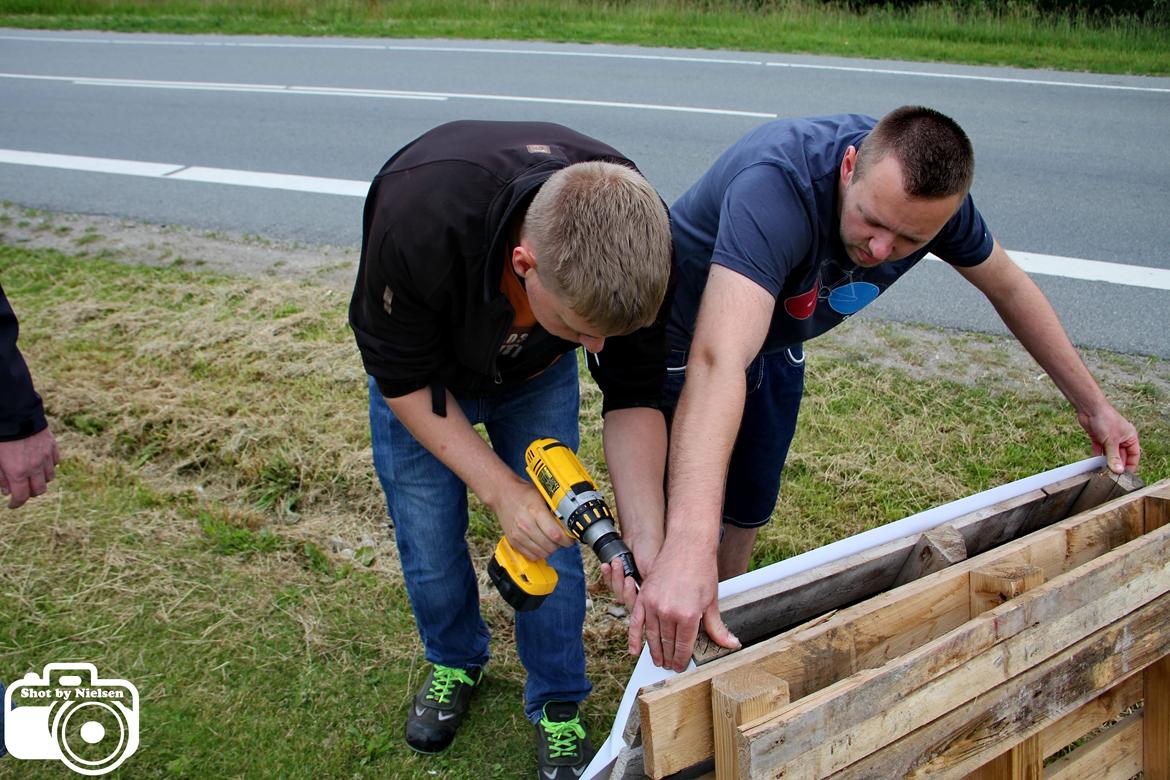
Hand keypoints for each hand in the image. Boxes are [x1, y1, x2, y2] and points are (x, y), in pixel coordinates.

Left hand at [0, 427, 59, 508]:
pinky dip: (48, 466)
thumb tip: (7, 490)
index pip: (21, 496)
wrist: (14, 414)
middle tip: (21, 489)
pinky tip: (39, 462)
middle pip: (39, 490)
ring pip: (49, 477)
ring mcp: (46, 456)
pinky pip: (55, 462)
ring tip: (31, 475)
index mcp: (18, 472)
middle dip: (30, 493)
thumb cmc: (1, 437)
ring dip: (40, 479)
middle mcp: (35, 467)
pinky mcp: (52, 446)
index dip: (16, 503)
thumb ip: (0, 476)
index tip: (11, 504)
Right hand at [492, 475, 571, 560]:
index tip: (570, 538)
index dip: (567, 540)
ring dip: (550, 550)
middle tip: (561, 539)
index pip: (555, 534)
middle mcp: (525, 524)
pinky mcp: (513, 541)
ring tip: (551, 541)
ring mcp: (518, 534)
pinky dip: (539, 553)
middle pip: (550, 546)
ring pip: (541, 553)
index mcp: (535, 511)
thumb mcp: (543, 496)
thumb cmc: (524, 493)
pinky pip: (531, 556)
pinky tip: (541, 545)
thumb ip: (555, 510)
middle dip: (560, 545)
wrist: (502, 494)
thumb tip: (569, 524)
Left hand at [600, 533, 659, 611]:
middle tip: (626, 574)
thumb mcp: (653, 570)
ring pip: (617, 592)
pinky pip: (609, 583)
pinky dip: (607, 574)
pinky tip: (607, 565)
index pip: (641, 607)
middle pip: (627, 600)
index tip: (631, 582)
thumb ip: (649, 590)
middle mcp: (640, 591)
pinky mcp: (618, 578)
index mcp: (652, 593)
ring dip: (615, 577)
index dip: (633, 598)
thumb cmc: (650, 549)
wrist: (639, 534)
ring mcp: (628, 584)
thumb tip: (643, 605)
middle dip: (623, 587)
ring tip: (617, 562)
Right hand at [628, 545, 738, 670]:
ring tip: (657, 660)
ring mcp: (653, 604)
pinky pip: (636, 622)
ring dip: (654, 651)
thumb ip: (717, 627)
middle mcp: (669, 612)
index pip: (684, 646)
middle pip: (667, 643)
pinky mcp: (644, 596)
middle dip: (669, 658)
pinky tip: (634, 650)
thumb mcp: (712, 601)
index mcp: (688, 615)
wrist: (688, 545)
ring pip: (652, 635)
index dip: (682, 659)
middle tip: (669, 666)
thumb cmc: (702, 570)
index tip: (681, 666)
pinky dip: (634, 637)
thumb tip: (731, 644)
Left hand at [1076, 404, 1140, 473]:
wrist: (1089, 408)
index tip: (1125, 476)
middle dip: (1117, 465)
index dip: (1131, 465)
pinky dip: (1097, 456)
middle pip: (1121, 456)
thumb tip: (1118, 470)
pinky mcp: (1098, 438)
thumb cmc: (1105, 419)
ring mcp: (1109, 438)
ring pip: (1109, 454)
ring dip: (1106, 462)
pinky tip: (1094, 464)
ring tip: (1103, 472)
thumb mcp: (1111, 441)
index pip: (1134, 455)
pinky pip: (1099, 450)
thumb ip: (1114, 456)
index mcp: (1130, 437)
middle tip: (1112, 476)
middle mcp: (1121, 438)